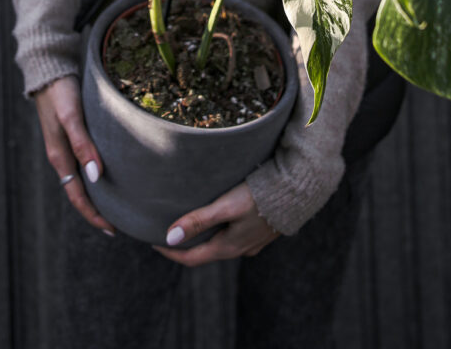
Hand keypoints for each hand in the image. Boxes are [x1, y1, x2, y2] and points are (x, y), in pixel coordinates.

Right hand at [33, 75, 115, 234]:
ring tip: (118, 204)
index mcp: (59, 157)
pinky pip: (83, 164)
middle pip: (79, 192)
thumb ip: (82, 145)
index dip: (93, 215)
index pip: (77, 196)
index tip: (112, 230)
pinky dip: (95, 175)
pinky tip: (108, 173)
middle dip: (97, 210)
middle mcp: (62, 156)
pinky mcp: (71, 136)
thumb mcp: (72, 117)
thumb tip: (95, 177)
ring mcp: (65, 147)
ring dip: (97, 194)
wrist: (50, 70)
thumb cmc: (61, 93)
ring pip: (81, 179)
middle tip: (120, 223)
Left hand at [154, 182, 278, 265]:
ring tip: (190, 222)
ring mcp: (252, 242)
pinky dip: (220, 230)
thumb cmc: (260, 196)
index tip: (152, 242)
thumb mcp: (227, 206)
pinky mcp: (262, 231)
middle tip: (167, 231)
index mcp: (229, 247)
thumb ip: (199, 220)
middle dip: (186, 244)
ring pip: (221, 244)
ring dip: (204, 236)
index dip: (170, 252)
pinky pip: (235, 236)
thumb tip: (171, 237)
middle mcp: (240, 249)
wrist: (298, 192)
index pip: (191, 258)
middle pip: (206, 251)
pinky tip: (220, 218)